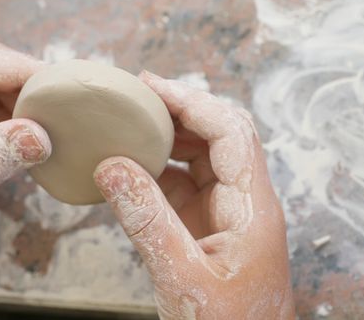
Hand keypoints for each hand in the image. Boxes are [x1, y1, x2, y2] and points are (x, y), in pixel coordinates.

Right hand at [94, 72, 294, 318]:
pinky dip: (157, 168)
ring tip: (133, 122)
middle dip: (180, 110)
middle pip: (218, 134)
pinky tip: (132, 165)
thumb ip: (146, 220)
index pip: (230, 131)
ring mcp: (225, 212)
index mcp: (251, 208)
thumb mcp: (181, 276)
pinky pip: (183, 183)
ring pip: (201, 156)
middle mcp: (242, 201)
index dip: (192, 102)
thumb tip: (112, 167)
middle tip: (139, 95)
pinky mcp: (207, 225)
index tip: (151, 87)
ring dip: (169, 136)